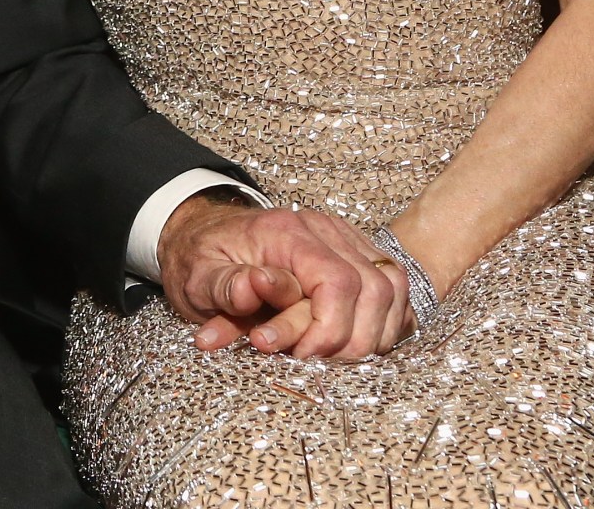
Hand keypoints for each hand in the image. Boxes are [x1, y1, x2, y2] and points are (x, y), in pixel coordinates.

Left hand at [156, 195, 412, 359]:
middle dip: (351, 340)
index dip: (328, 330)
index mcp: (288, 232)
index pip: (338, 282)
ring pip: (393, 289)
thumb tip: (255, 287)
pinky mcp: (358, 257)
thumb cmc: (202, 260)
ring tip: (333, 357)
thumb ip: (226, 284)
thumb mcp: (198, 274)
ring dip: (372, 334)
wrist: (204, 234)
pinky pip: (395, 290)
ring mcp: (348, 241)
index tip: (300, 357)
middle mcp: (327, 231)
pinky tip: (355, 342)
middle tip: (314, 363)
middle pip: (376, 289)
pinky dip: (385, 322)